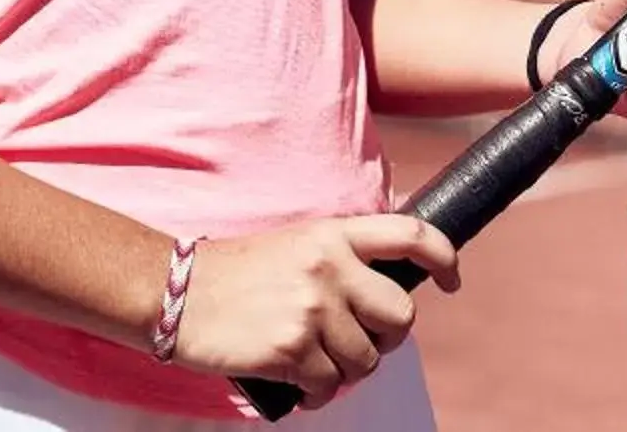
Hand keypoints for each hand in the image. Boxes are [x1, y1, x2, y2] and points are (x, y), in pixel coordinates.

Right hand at [174, 215, 456, 407]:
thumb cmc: (236, 272)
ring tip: (317, 361)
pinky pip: (331, 386)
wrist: (173, 292)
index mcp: (334, 234)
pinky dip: (320, 393)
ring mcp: (312, 310)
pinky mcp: (291, 350)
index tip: (452, 279)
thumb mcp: (296, 241)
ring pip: (367, 359)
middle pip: (400, 315)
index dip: (445, 258)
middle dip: (387, 337)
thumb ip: (341, 253)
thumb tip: (388, 275)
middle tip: (360, 340)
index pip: (411, 234)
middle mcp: (330, 267)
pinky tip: (300, 383)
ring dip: (347, 369)